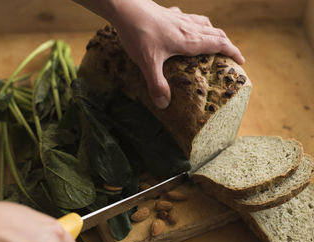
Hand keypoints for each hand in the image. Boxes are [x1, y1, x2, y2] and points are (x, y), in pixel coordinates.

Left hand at [109, 0, 244, 108]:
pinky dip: (195, 24)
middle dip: (226, 44)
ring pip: (204, 24)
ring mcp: (179, 18)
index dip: (232, 52)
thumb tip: (164, 104)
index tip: (241, 61)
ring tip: (215, 41)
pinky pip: (189, 18)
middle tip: (231, 55)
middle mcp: (189, 27)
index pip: (218, 44)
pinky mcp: (169, 13)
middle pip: (216, 33)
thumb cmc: (139, 34)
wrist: (127, 9)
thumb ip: (157, 84)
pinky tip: (187, 27)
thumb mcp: (148, 63)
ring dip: (213, 33)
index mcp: (189, 40)